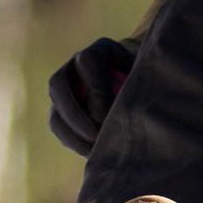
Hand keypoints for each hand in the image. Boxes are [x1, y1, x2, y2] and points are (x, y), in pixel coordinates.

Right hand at [48, 37, 137, 155]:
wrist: (135, 79)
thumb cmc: (147, 75)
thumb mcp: (148, 72)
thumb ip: (144, 80)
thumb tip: (141, 104)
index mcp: (98, 50)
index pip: (87, 62)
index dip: (97, 87)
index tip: (115, 111)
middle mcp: (74, 66)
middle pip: (58, 85)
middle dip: (76, 113)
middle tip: (96, 135)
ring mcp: (63, 88)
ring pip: (54, 109)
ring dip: (71, 133)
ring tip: (93, 150)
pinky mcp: (60, 108)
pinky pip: (57, 125)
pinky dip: (71, 141)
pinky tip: (91, 152)